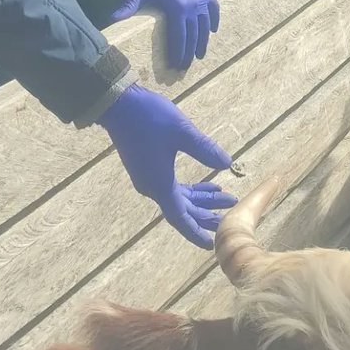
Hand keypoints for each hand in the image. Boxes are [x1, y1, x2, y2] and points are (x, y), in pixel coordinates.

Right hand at [99, 84, 235, 248]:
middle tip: (231, 215)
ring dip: (201, 199)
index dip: (196, 232)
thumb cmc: (149, 118)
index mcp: (160, 184)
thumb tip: (227, 163)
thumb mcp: (181, 131)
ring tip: (225, 196)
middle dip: (206, 213)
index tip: (212, 245)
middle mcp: (153, 187)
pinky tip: (208, 182)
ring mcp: (149, 177)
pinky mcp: (148, 167)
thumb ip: (204, 149)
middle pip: (183, 209)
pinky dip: (191, 189)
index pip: (180, 217)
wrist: (118, 104)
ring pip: (179, 197)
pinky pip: (173, 187)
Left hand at [111, 0, 219, 69]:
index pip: (179, 39)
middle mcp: (194, 7)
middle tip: (185, 68)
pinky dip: (214, 21)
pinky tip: (212, 31)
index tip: (175, 67)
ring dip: (202, 42)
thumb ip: (127, 6)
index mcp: (178, 9)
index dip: (177, 54)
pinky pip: (214, 10)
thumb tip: (112, 20)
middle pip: (193, 37)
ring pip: (205, 26)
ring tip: (200, 55)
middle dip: (189, 54)